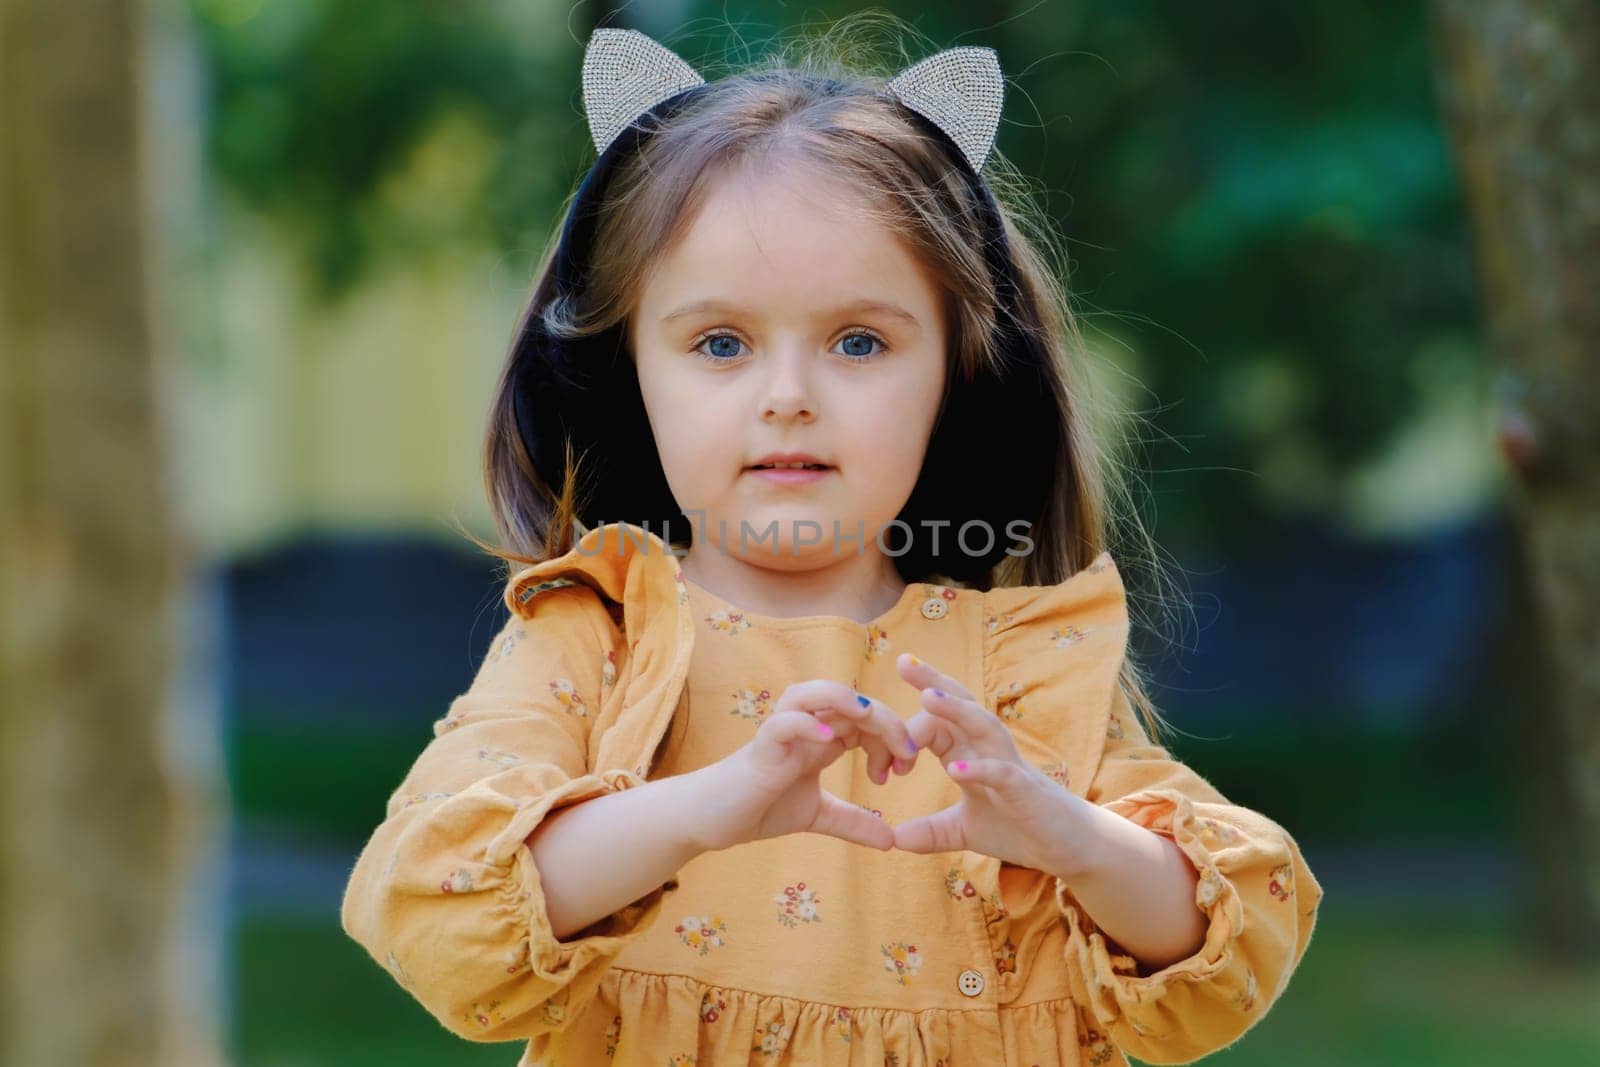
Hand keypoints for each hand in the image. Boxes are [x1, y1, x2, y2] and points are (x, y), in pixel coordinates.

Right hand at [689, 679, 920, 853]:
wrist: (711, 819)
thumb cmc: (760, 807)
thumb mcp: (818, 815)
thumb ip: (853, 822)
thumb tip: (892, 841)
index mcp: (821, 736)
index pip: (867, 719)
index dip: (894, 736)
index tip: (904, 770)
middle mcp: (805, 727)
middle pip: (852, 702)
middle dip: (887, 722)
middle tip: (906, 758)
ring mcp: (782, 732)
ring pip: (814, 694)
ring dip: (846, 700)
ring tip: (869, 718)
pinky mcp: (760, 748)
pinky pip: (783, 723)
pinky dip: (804, 724)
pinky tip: (826, 741)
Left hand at [891, 652, 1093, 875]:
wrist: (1067, 847)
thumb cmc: (1018, 827)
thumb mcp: (963, 831)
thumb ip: (930, 831)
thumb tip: (892, 839)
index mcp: (970, 752)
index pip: (936, 723)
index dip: (904, 732)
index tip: (874, 748)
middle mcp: (989, 749)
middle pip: (960, 705)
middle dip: (933, 682)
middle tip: (904, 661)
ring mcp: (1009, 766)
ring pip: (982, 726)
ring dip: (956, 710)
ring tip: (927, 697)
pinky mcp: (1026, 791)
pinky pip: (1002, 773)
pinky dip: (979, 769)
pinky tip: (955, 769)